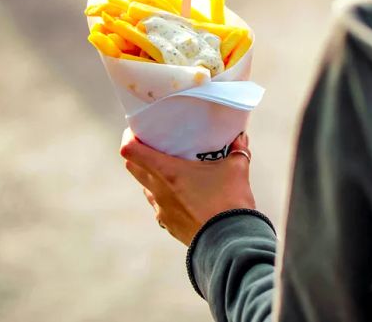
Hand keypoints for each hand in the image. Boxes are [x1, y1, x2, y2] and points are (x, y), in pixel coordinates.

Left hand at [120, 128, 255, 245]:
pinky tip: (184, 196)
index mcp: (167, 172)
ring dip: (152, 177)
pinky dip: (166, 198)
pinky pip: (159, 207)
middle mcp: (157, 190)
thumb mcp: (237, 169)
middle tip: (155, 146)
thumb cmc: (229, 201)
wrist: (230, 241)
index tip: (138, 130)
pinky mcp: (168, 225)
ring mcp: (161, 210)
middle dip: (139, 155)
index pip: (131, 150)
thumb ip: (238, 150)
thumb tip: (241, 136)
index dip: (130, 137)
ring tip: (172, 172)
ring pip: (146, 188)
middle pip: (132, 167)